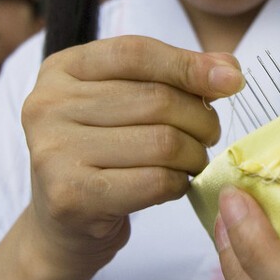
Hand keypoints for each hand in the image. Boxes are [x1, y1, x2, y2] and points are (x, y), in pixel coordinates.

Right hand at [20, 35, 243, 277]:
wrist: (63, 226)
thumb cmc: (102, 156)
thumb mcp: (126, 104)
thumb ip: (171, 78)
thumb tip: (228, 69)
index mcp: (60, 70)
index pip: (134, 53)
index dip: (188, 64)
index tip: (232, 79)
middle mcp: (46, 105)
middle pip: (154, 99)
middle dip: (199, 119)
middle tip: (209, 135)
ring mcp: (53, 152)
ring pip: (161, 142)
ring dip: (193, 155)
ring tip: (192, 161)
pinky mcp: (70, 197)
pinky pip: (154, 181)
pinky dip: (178, 183)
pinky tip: (173, 184)